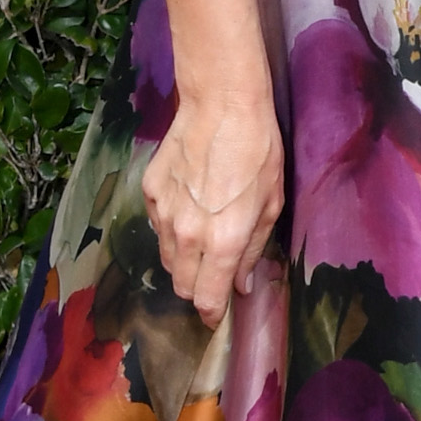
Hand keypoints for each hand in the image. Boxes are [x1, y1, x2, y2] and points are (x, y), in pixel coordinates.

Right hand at [142, 93, 284, 321]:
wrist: (221, 105)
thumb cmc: (257, 152)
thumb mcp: (269, 205)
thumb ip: (252, 250)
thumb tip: (241, 284)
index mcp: (222, 243)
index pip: (207, 299)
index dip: (213, 314)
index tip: (218, 315)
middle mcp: (187, 235)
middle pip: (182, 285)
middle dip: (198, 290)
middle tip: (215, 277)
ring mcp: (164, 213)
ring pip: (166, 258)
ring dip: (183, 261)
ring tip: (204, 240)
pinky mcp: (150, 193)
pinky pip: (158, 227)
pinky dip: (171, 229)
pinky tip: (190, 207)